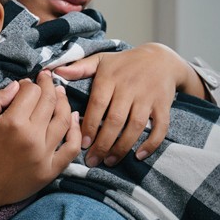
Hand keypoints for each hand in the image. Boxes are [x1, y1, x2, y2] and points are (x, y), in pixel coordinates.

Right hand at [0, 71, 80, 212]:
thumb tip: (17, 85)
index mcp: (12, 123)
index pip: (31, 92)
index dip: (30, 84)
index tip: (26, 84)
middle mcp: (32, 137)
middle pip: (49, 102)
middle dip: (49, 86)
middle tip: (47, 79)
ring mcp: (44, 154)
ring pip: (64, 120)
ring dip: (63, 103)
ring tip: (59, 94)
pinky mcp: (51, 169)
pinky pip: (71, 147)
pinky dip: (76, 131)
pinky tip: (73, 119)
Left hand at [53, 43, 192, 165]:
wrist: (160, 58)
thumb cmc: (123, 63)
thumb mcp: (101, 60)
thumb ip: (79, 68)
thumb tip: (55, 72)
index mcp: (110, 78)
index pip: (98, 104)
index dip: (90, 125)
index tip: (83, 144)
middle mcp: (129, 88)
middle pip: (116, 120)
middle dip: (103, 143)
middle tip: (92, 161)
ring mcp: (148, 97)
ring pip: (136, 126)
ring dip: (123, 147)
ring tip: (109, 161)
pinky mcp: (163, 104)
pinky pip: (160, 126)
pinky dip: (151, 143)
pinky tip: (139, 156)